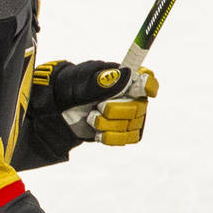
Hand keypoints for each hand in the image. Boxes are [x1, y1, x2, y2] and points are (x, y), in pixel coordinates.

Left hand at [32, 60, 157, 145]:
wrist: (64, 109)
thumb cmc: (76, 88)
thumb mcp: (84, 81)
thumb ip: (104, 79)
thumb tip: (127, 74)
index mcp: (127, 79)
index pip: (147, 80)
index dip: (149, 84)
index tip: (144, 88)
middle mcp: (135, 98)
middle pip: (138, 108)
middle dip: (114, 110)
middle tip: (98, 106)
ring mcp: (131, 117)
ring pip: (130, 125)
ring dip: (107, 124)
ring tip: (92, 117)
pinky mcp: (125, 133)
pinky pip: (125, 139)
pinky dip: (108, 136)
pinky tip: (97, 131)